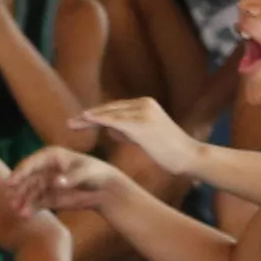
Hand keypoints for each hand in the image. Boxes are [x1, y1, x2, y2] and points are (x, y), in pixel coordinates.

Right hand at [8, 145, 129, 216]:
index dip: (20, 172)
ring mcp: (44, 183)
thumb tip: (56, 182)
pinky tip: (26, 216)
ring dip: (23, 201)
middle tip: (11, 200)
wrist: (104, 188)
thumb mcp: (87, 172)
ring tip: (19, 211)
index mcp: (50, 156)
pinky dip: (31, 209)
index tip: (11, 182)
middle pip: (26, 179)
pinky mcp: (48, 197)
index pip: (31, 163)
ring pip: (29, 193)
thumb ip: (71, 177)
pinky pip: (36, 203)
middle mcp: (43, 169)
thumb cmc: (96, 173)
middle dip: (18, 189)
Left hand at [72, 96, 204, 177]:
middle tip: (71, 122)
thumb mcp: (146, 136)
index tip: (81, 121)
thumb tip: (110, 129)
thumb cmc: (170, 151)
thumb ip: (128, 130)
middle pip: (110, 108)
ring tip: (72, 123)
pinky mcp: (141, 124)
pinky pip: (114, 120)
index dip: (97, 115)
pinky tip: (86, 120)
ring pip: (109, 113)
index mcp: (147, 104)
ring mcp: (143, 112)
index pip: (116, 108)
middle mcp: (145, 104)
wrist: (189, 156)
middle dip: (89, 116)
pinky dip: (98, 120)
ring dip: (89, 119)